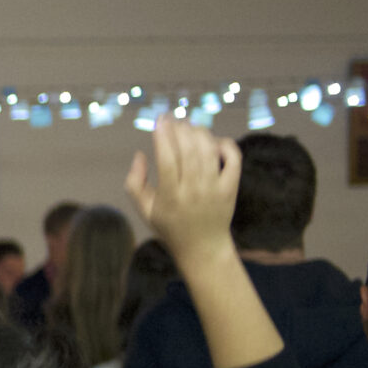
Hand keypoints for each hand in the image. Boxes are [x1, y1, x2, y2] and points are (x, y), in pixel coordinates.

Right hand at [124, 118, 242, 267]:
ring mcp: (215, 189)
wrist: (203, 248)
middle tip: (173, 120)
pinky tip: (212, 142)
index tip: (159, 120)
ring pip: (209, 151)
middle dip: (180, 129)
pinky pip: (233, 158)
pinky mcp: (231, 188)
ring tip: (189, 127)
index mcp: (170, 197)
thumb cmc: (170, 226)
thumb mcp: (144, 210)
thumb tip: (140, 154)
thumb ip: (134, 183)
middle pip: (189, 151)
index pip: (167, 159)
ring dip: (199, 132)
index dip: (163, 136)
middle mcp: (194, 191)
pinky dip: (224, 144)